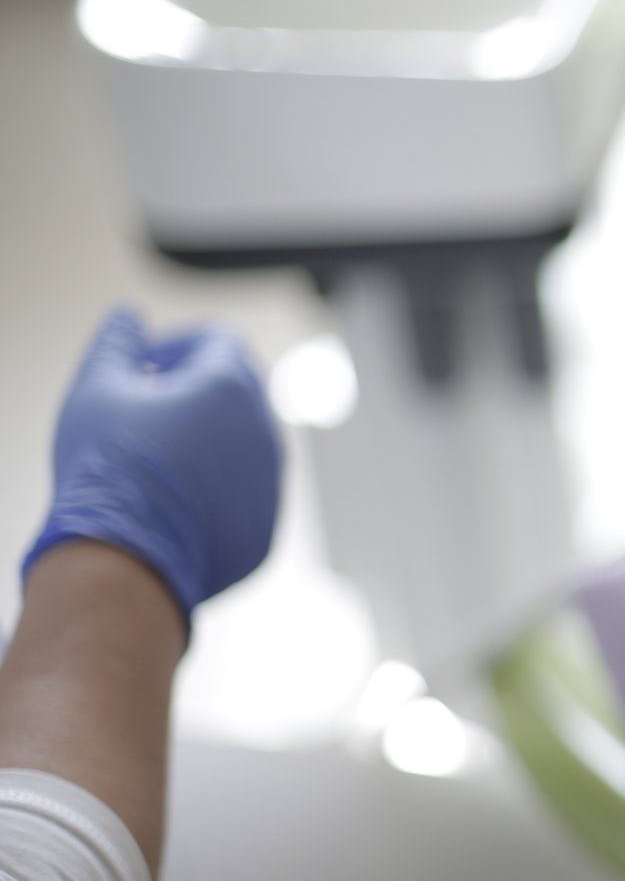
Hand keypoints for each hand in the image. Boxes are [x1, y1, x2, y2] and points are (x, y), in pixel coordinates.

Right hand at [23, 309, 282, 623]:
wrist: (125, 564)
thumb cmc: (108, 470)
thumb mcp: (97, 390)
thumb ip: (117, 342)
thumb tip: (129, 316)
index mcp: (232, 388)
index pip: (221, 340)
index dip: (181, 342)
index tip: (146, 362)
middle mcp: (266, 432)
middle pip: (239, 390)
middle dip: (196, 387)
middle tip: (146, 405)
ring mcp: (272, 484)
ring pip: (246, 444)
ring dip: (209, 438)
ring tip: (155, 456)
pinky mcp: (265, 529)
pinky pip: (245, 494)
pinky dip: (217, 487)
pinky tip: (172, 502)